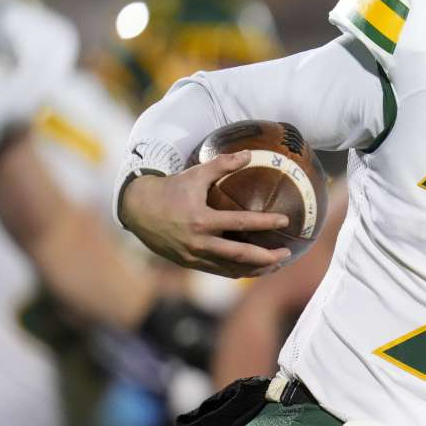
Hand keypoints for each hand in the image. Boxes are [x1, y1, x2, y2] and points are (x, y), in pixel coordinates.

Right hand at [120, 151, 291, 277]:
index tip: (285, 220)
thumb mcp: (195, 174)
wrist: (137, 210)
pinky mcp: (190, 264)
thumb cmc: (170, 189)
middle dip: (266, 257)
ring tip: (277, 264)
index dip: (265, 222)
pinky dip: (239, 271)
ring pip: (231, 268)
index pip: (241, 222)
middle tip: (288, 253)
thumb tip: (250, 154)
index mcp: (201, 219)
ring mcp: (194, 256)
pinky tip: (255, 268)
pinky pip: (220, 271)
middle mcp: (199, 242)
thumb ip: (222, 164)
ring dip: (256, 269)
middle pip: (240, 255)